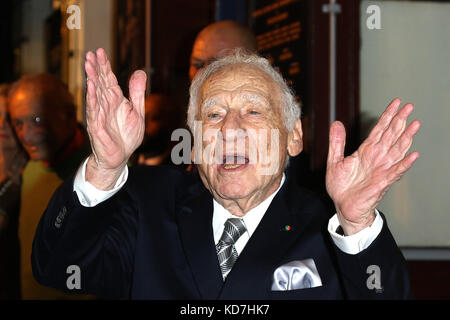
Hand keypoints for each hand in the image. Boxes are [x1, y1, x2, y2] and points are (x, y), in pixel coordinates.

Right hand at [84, 48, 145, 188]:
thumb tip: (140, 72)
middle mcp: (105, 104)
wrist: (120, 157)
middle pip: (99, 82)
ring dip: (91, 78)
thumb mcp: (137, 111)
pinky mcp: (96, 125)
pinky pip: (93, 110)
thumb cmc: (127, 135)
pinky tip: (90, 86)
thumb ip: (138, 93)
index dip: (105, 65)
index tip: (101, 51)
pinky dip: (92, 98)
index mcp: (115, 100)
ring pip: (94, 93)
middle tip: (91, 52)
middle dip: (95, 67)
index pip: (108, 79)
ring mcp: (99, 114)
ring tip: (87, 63)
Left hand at [326, 98, 420, 234]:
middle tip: (410, 106)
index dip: (388, 116)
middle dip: (400, 120)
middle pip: (391, 135)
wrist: (342, 206)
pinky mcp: (382, 182)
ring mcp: (381, 169)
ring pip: (397, 150)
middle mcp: (377, 157)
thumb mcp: (334, 161)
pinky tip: (413, 155)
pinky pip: (396, 171)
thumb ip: (337, 142)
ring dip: (406, 137)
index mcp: (366, 151)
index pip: (379, 129)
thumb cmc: (341, 186)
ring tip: (415, 124)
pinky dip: (404, 163)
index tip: (397, 102)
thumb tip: (336, 122)